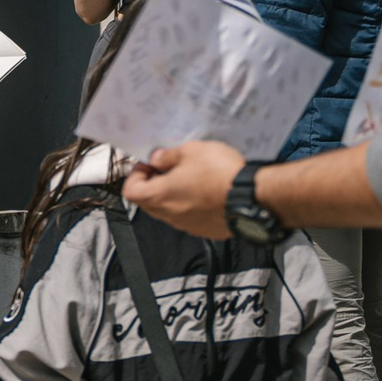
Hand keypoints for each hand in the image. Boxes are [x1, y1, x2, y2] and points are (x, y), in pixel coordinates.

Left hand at [121, 140, 244, 238]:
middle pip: (148, 202)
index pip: (130, 191)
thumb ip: (168, 156)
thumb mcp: (191, 151)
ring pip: (169, 210)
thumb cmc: (220, 174)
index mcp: (159, 196)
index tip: (149, 164)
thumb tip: (157, 159)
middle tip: (168, 168)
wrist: (251, 197)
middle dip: (153, 184)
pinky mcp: (204, 229)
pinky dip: (190, 205)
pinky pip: (189, 217)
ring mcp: (186, 225)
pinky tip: (205, 190)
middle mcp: (169, 215)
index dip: (135, 175)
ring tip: (190, 177)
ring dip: (172, 195)